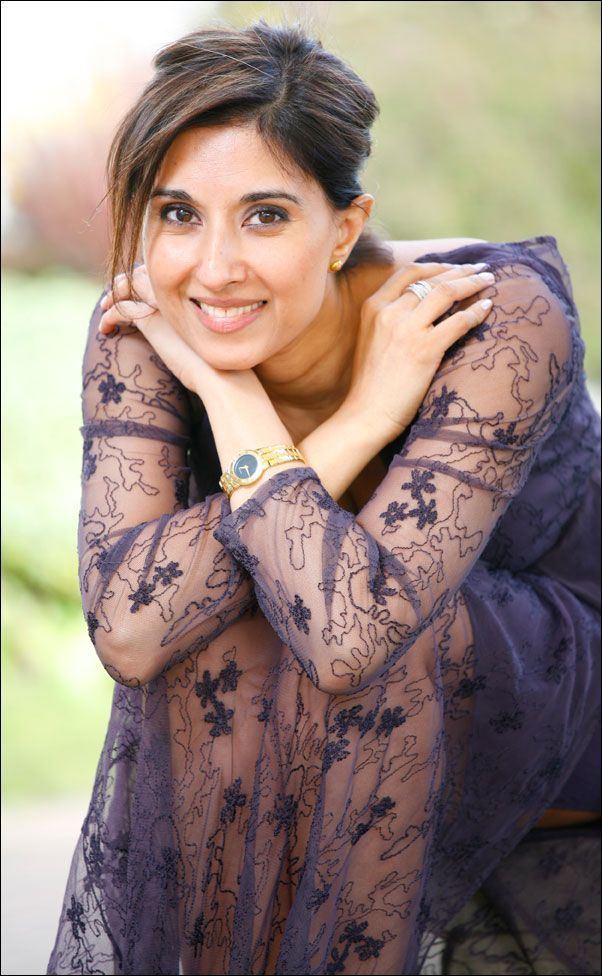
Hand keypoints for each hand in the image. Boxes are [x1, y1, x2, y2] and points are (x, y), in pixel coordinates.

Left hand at [98, 264, 217, 393]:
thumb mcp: (207, 336)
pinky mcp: (150, 319)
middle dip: (124, 282)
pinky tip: (106, 329)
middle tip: (113, 294)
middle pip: (141, 275)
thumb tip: (184, 333)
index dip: (143, 278)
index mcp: (195, 290)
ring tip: (104, 307)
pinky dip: (109, 317)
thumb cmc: (219, 363)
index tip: (134, 288)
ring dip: (113, 297)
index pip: (160, 273)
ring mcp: (163, 302)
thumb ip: (194, 325)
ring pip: (127, 288)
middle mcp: (179, 290)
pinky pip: (121, 310)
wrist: (222, 373)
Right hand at [344, 261, 494, 441]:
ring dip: (472, 283)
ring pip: (447, 293)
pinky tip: (487, 308)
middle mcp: (389, 312)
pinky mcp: (424, 349)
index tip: (455, 266)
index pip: (409, 272)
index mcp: (373, 306)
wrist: (365, 413)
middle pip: (431, 279)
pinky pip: (458, 322)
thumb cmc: (372, 383)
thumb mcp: (373, 339)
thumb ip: (391, 318)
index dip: (437, 265)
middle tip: (481, 269)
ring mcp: (407, 330)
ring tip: (489, 281)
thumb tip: (424, 307)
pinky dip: (476, 312)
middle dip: (461, 270)